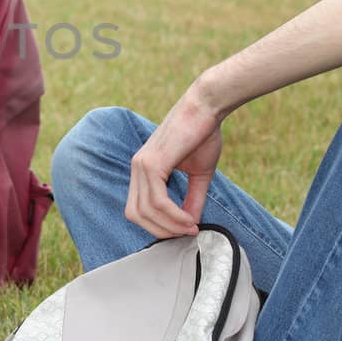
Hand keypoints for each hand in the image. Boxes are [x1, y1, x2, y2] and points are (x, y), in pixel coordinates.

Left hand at [126, 87, 223, 238]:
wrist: (206, 107)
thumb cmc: (203, 134)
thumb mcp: (198, 174)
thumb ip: (192, 199)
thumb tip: (190, 224)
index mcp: (143, 169)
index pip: (138, 209)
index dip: (158, 225)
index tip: (184, 230)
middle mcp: (137, 167)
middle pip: (135, 215)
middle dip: (161, 230)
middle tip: (186, 233)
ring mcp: (142, 165)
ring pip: (146, 211)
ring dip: (170, 225)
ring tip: (191, 227)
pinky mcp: (152, 163)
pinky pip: (157, 201)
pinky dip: (173, 215)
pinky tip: (188, 218)